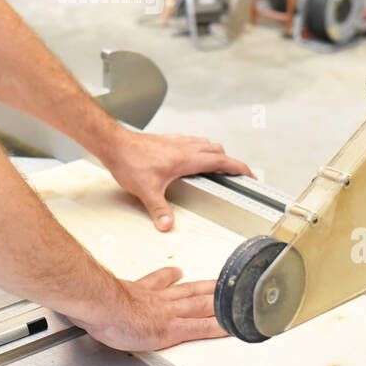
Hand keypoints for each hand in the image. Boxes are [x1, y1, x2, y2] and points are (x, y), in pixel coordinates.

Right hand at [67, 267, 227, 350]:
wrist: (103, 305)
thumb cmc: (97, 301)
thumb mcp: (96, 290)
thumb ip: (96, 287)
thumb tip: (82, 286)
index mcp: (140, 292)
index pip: (160, 283)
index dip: (170, 278)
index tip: (177, 273)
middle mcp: (158, 300)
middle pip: (188, 291)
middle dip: (205, 287)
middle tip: (221, 283)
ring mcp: (168, 313)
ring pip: (201, 305)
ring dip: (219, 302)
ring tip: (233, 299)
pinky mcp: (173, 328)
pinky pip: (201, 327)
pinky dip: (217, 327)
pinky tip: (230, 326)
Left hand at [103, 129, 253, 231]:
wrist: (115, 143)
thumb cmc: (130, 161)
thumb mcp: (147, 191)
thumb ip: (159, 210)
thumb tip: (167, 225)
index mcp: (188, 159)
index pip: (222, 161)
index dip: (239, 168)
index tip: (249, 175)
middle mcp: (185, 147)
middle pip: (217, 151)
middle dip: (228, 163)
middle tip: (233, 175)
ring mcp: (177, 141)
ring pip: (204, 143)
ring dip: (213, 154)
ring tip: (214, 168)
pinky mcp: (167, 139)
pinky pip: (190, 141)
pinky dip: (197, 149)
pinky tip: (188, 159)